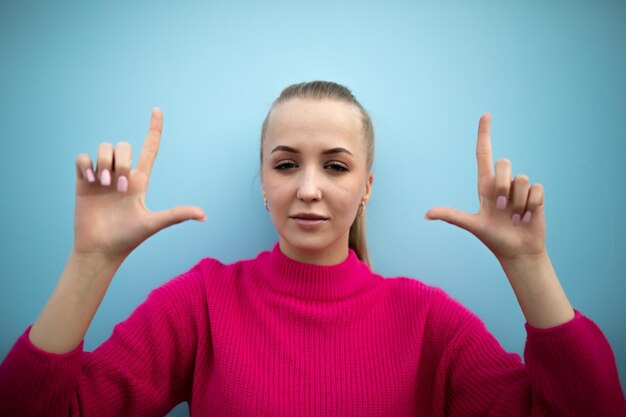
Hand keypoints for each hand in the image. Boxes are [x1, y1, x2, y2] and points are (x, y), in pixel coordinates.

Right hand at [73, 108, 205, 261]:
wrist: (101, 250)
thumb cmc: (128, 239)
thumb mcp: (153, 224)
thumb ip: (176, 215)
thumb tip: (204, 216)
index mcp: (140, 180)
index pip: (149, 148)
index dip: (154, 129)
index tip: (157, 110)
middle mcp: (122, 174)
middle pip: (123, 145)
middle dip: (121, 161)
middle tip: (120, 188)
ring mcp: (102, 177)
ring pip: (104, 147)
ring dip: (104, 162)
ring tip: (104, 184)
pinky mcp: (83, 181)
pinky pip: (82, 157)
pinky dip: (86, 163)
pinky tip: (89, 179)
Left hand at [424, 113, 545, 262]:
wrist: (518, 251)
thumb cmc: (494, 238)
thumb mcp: (473, 225)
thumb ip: (452, 216)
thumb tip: (426, 214)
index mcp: (485, 186)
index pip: (483, 154)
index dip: (484, 134)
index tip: (485, 115)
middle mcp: (502, 183)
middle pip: (503, 163)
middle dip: (502, 186)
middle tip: (501, 209)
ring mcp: (520, 188)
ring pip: (522, 179)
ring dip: (518, 203)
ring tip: (515, 217)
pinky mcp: (536, 194)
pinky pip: (536, 189)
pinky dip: (531, 205)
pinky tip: (528, 217)